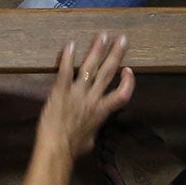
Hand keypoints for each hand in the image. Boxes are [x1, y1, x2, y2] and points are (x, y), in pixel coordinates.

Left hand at [36, 32, 133, 158]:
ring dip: (97, 50)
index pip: (123, 94)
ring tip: (102, 35)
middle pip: (108, 73)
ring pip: (90, 68)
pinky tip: (70, 44)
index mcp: (102, 111)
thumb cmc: (73, 148)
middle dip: (116, 54)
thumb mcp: (90, 139)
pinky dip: (67, 58)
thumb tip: (92, 129)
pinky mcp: (60, 92)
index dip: (128, 82)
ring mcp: (77, 94)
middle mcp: (92, 99)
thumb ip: (94, 128)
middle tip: (122, 39)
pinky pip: (65, 72)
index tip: (128, 69)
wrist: (57, 149)